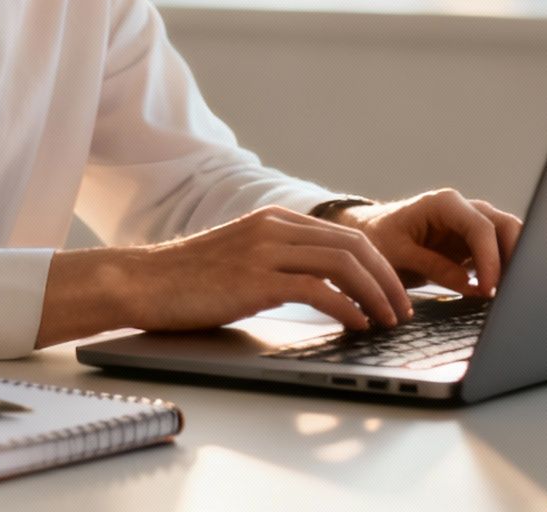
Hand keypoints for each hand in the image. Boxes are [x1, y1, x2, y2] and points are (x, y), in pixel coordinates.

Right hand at [36, 205, 412, 345]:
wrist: (142, 281)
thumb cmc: (188, 280)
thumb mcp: (242, 260)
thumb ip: (279, 264)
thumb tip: (322, 291)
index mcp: (275, 220)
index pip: (346, 235)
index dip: (380, 265)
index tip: (396, 294)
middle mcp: (275, 227)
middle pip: (354, 245)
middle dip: (388, 280)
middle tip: (403, 311)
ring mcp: (264, 250)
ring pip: (342, 263)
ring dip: (374, 294)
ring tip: (387, 321)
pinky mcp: (254, 279)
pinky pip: (316, 289)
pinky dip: (346, 307)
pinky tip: (356, 325)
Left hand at [328, 189, 521, 297]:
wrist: (371, 234)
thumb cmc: (379, 239)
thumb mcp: (397, 255)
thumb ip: (433, 267)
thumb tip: (471, 286)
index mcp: (444, 204)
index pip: (480, 228)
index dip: (490, 260)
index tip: (489, 290)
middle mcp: (464, 208)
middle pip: (505, 226)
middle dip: (514, 257)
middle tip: (510, 292)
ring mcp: (471, 224)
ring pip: (508, 237)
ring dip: (512, 263)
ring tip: (507, 294)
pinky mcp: (472, 242)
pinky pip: (498, 253)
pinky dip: (503, 270)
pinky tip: (499, 292)